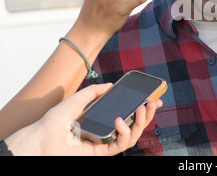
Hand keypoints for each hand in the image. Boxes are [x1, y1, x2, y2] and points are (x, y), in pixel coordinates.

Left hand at [7, 83, 161, 155]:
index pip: (128, 114)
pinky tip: (119, 121)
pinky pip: (120, 145)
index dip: (143, 108)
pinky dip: (124, 132)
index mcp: (103, 120)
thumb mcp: (76, 99)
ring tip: (140, 109)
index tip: (154, 98)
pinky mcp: (101, 152)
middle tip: (153, 103)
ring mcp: (105, 142)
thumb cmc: (54, 121)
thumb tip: (110, 84)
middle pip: (135, 125)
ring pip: (132, 136)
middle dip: (147, 115)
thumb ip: (93, 92)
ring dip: (140, 122)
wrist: (41, 138)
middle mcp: (107, 132)